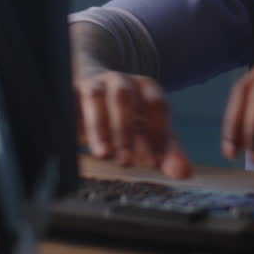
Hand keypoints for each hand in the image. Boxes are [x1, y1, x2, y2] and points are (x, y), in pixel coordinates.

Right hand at [73, 63, 191, 178]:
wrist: (91, 92)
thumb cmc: (127, 116)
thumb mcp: (149, 131)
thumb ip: (167, 151)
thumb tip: (183, 172)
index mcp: (146, 88)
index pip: (156, 105)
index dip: (157, 133)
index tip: (155, 161)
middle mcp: (121, 81)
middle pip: (125, 98)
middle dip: (126, 129)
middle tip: (126, 159)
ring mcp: (94, 84)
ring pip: (96, 97)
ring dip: (99, 126)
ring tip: (103, 154)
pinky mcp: (70, 91)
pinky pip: (69, 103)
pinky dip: (73, 122)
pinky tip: (76, 142)